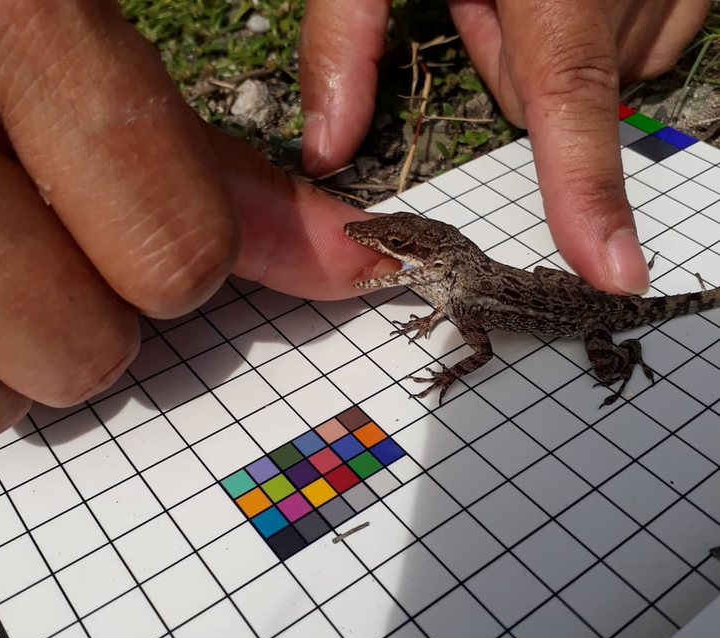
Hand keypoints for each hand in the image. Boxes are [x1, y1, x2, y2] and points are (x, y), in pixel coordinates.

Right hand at [0, 0, 386, 448]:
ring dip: (4, 360)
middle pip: (77, 352)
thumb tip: (344, 258)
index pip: (173, 246)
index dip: (191, 267)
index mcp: (6, 16)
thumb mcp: (80, 23)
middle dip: (98, 328)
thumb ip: (215, 156)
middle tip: (55, 248)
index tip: (179, 247)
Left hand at [299, 0, 708, 293]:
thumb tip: (325, 150)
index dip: (589, 189)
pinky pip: (651, 30)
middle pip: (573, 86)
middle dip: (517, 64)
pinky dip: (602, 24)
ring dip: (560, 45)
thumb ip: (346, 34)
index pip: (571, 89)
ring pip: (616, 63)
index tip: (615, 272)